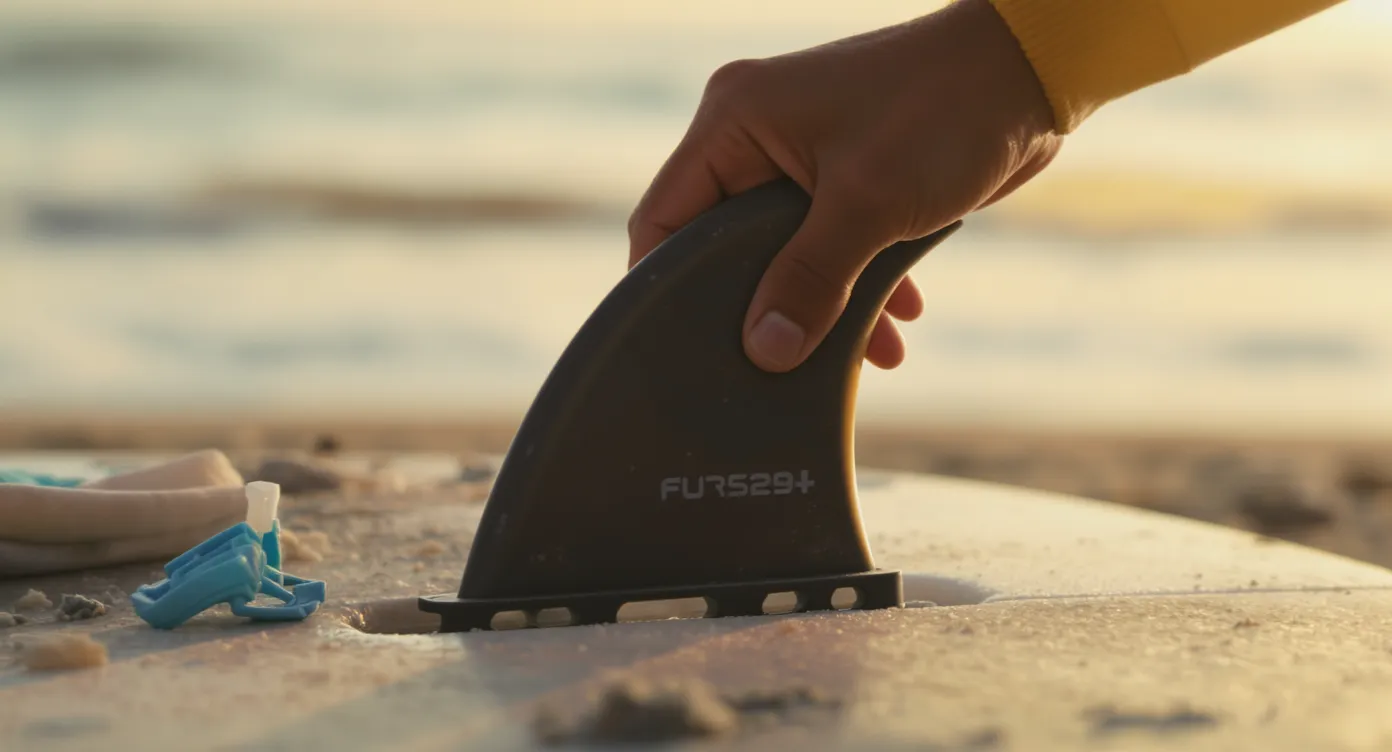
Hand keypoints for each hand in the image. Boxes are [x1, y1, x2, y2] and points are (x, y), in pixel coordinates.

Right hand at [628, 0, 1061, 371]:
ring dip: (820, 305)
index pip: (666, 215)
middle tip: (773, 367)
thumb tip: (766, 352)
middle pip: (724, 245)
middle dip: (759, 308)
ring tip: (862, 357)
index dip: (664, 285)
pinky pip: (828, 244)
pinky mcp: (847, 177)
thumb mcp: (868, 204)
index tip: (681, 348)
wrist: (1031, 72)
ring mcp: (802, 156)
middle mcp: (757, 136)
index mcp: (735, 122)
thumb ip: (809, 279)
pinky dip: (857, 284)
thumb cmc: (943, 111)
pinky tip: (898, 323)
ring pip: (784, 254)